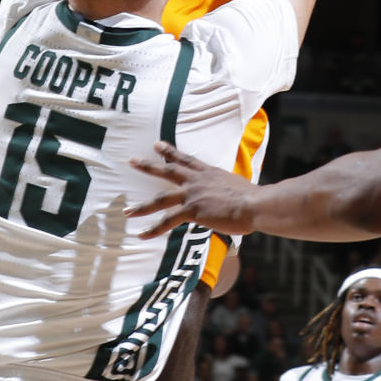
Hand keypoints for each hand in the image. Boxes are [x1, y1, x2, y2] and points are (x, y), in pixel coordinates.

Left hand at [127, 141, 258, 238]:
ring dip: (142, 206)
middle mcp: (198, 180)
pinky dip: (153, 229)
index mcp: (209, 173)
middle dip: (148, 166)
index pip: (186, 160)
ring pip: (161, 198)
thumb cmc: (254, 200)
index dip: (170, 152)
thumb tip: (236, 202)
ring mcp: (193, 194)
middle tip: (132, 160)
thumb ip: (230, 193)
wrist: (254, 205)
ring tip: (126, 211)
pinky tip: (141, 234)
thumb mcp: (239, 190)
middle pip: (168, 170)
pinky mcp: (192, 210)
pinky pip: (167, 221)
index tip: (156, 145)